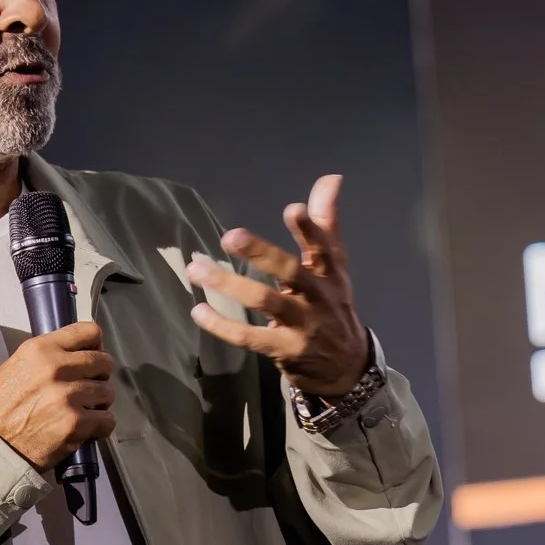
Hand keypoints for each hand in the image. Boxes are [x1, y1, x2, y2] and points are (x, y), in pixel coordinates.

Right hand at [0, 322, 116, 471]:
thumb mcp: (17, 367)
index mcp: (40, 349)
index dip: (96, 346)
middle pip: (104, 362)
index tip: (92, 358)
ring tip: (83, 412)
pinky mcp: (75, 423)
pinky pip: (107, 420)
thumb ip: (48, 357)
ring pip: (108, 392)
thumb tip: (79, 355)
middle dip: (100, 377)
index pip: (88, 332)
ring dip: (100, 404)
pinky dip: (100, 427)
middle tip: (88, 390)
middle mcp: (56, 367)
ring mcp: (67, 395)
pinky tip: (86, 430)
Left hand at [187, 174, 371, 397]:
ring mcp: (302, 326)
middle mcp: (318, 297)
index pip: (324, 247)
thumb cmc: (332, 306)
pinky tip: (199, 311)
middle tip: (230, 236)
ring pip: (265, 302)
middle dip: (262, 253)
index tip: (292, 209)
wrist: (346, 366)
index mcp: (329, 273)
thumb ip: (326, 223)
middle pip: (291, 272)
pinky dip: (222, 326)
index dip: (309, 229)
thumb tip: (331, 178)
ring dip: (230, 285)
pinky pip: (249, 338)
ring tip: (198, 271)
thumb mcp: (335, 267)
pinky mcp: (285, 350)